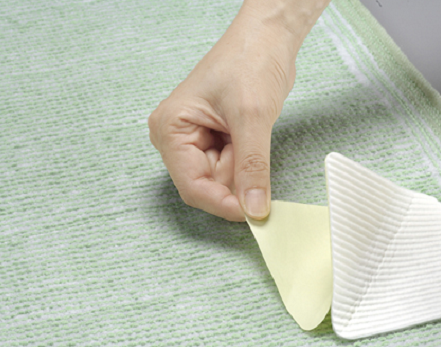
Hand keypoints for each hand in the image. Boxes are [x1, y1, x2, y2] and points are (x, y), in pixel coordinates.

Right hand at [148, 1, 328, 220]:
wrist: (268, 37)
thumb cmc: (249, 60)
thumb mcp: (252, 118)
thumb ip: (252, 167)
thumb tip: (253, 207)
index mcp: (171, 129)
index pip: (192, 185)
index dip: (221, 203)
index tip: (251, 214)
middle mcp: (179, 137)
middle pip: (207, 185)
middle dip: (236, 188)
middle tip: (264, 184)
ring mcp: (200, 139)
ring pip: (224, 180)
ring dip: (246, 176)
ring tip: (259, 144)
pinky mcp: (220, 139)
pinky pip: (235, 168)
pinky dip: (250, 169)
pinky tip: (259, 149)